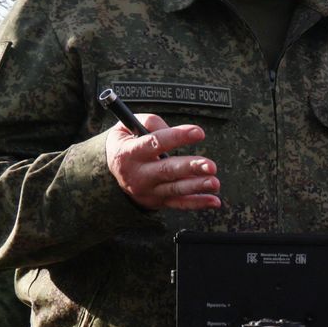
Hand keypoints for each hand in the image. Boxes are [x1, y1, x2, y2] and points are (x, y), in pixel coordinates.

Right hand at [105, 112, 219, 209]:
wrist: (112, 170)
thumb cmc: (126, 143)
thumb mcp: (125, 127)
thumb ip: (149, 122)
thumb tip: (172, 129)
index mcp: (129, 152)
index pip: (154, 143)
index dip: (177, 137)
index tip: (199, 132)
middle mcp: (138, 174)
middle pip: (167, 170)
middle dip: (190, 168)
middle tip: (211, 165)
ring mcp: (148, 190)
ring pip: (175, 189)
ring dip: (197, 186)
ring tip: (215, 183)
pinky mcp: (158, 201)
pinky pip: (179, 203)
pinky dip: (197, 203)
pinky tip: (214, 201)